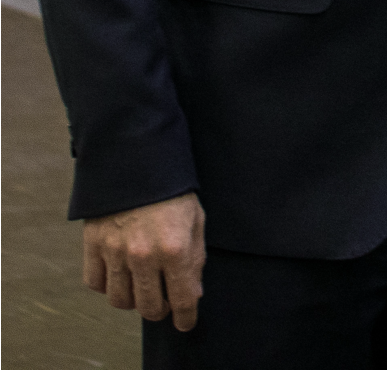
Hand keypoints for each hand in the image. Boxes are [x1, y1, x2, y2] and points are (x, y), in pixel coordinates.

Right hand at [83, 191, 205, 330]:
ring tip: (142, 288)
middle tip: (164, 302)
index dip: (187, 316)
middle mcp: (144, 255)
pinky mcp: (93, 246)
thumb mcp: (196, 218)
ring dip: (134, 301)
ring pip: (120, 301)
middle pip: (149, 307)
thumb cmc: (172, 188)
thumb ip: (195, 257)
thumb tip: (193, 291)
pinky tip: (120, 275)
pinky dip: (108, 286)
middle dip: (160, 310)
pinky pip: (97, 284)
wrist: (136, 160)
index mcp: (175, 248)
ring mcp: (115, 252)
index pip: (182, 298)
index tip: (186, 322)